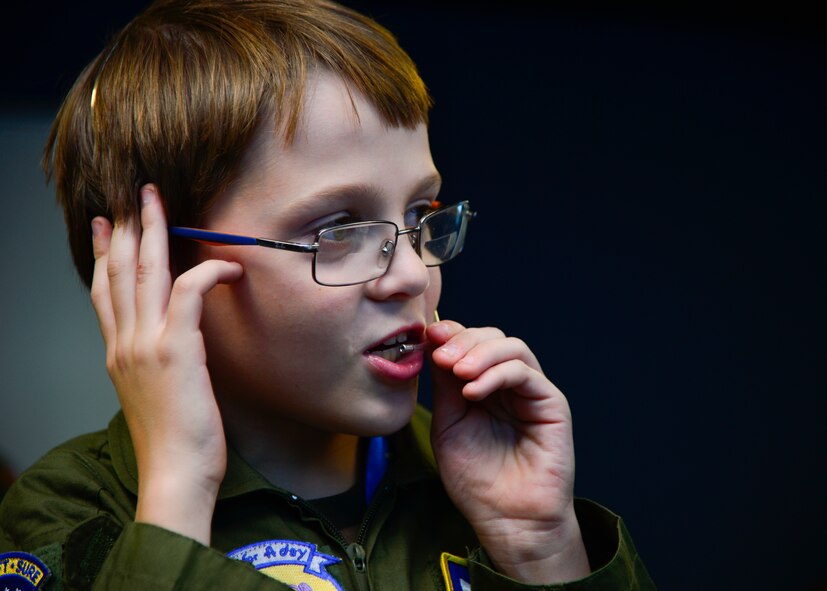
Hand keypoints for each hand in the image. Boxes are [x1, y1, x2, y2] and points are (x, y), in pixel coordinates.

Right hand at [90, 184, 241, 543]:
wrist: (173, 475)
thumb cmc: (173, 443)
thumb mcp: (154, 396)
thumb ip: (156, 363)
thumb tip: (175, 343)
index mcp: (118, 354)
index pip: (104, 292)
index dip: (104, 255)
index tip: (105, 227)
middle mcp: (124, 344)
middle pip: (120, 272)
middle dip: (125, 229)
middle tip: (131, 196)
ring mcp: (146, 345)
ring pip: (145, 273)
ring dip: (152, 232)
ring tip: (156, 202)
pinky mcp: (176, 350)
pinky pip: (188, 293)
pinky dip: (206, 273)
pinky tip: (226, 266)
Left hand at [427, 320, 589, 583]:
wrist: (507, 520)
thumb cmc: (477, 481)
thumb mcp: (448, 424)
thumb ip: (445, 385)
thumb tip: (434, 343)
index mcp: (484, 386)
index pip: (472, 343)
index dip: (452, 333)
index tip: (429, 336)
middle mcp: (510, 384)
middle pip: (492, 337)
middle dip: (463, 340)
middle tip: (441, 356)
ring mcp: (532, 392)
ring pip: (512, 348)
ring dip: (480, 353)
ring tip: (457, 371)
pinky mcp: (552, 404)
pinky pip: (526, 373)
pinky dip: (497, 374)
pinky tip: (473, 391)